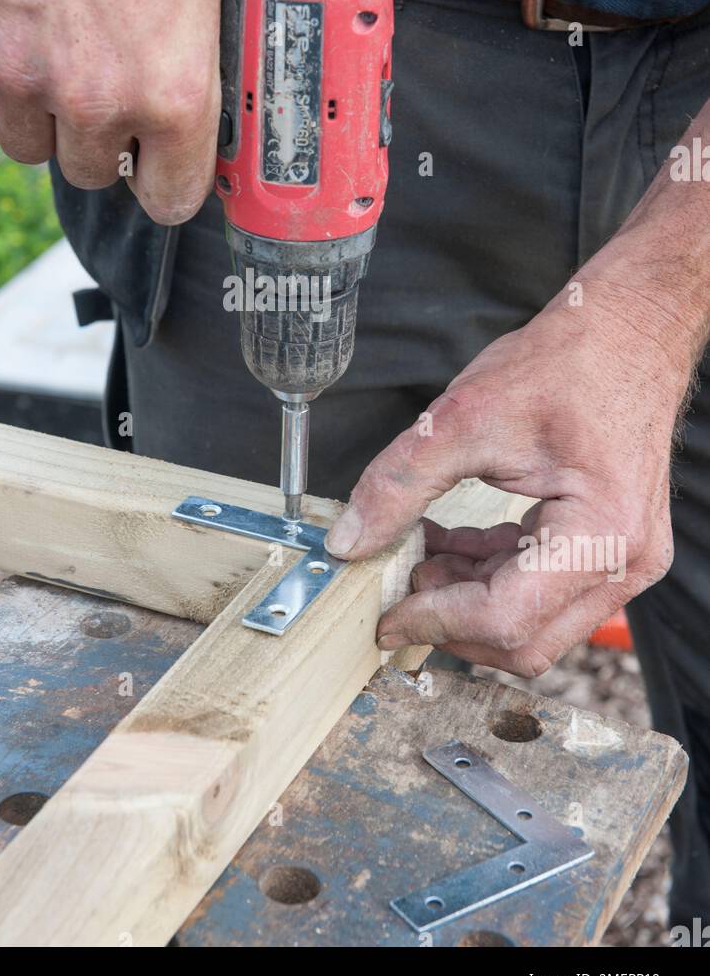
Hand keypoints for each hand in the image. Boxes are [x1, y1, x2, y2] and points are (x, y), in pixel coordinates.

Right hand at [0, 0, 223, 222]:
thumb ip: (204, 61)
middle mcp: (96, 101)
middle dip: (93, 136)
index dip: (162, 181)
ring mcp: (20, 80)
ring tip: (45, 46)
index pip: (170, 201)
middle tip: (93, 79)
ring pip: (25, 145)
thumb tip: (214, 110)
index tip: (153, 163)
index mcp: (173, 95)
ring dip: (35, 112)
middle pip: (89, 172)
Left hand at [325, 273, 691, 674]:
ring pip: (532, 625)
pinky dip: (491, 577)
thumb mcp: (463, 418)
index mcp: (602, 533)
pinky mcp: (610, 551)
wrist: (626, 335)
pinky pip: (542, 592)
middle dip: (451, 621)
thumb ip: (400, 483)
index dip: (435, 621)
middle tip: (397, 584)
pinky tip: (452, 544)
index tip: (385, 615)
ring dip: (467, 599)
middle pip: (524, 640)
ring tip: (420, 553)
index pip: (506, 617)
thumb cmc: (566, 364)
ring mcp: (624, 561)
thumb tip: (350, 541)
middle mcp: (625, 561)